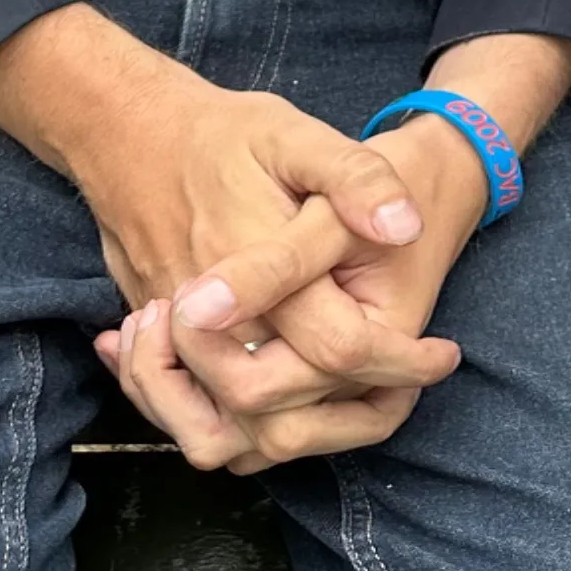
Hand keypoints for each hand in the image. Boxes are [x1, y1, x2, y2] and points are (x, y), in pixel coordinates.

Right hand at [0, 3, 456, 471]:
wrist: (127, 135)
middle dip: (346, 418)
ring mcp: (177, 342)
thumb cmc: (220, 133)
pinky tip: (287, 394)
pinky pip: (193, 416)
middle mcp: (214, 321)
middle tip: (399, 392)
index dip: (398, 363)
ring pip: (226, 437)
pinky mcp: (158, 347)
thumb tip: (406, 226)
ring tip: (352, 403)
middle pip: (278, 418)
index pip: (336, 350)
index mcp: (261, 267)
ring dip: (293, 432)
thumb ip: (354, 178)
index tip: (443, 355)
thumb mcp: (295, 135)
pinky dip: (242, 424)